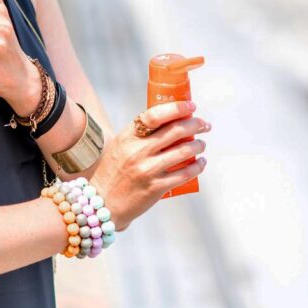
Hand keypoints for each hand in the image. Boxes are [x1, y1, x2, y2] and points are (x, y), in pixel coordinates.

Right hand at [88, 100, 210, 231]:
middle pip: (175, 131)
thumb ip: (140, 135)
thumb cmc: (113, 172)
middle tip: (204, 124)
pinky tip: (201, 163)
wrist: (103, 202)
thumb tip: (170, 122)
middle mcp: (137, 151)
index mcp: (128, 137)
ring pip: (184, 151)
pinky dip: (198, 166)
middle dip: (195, 124)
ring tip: (202, 144)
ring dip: (199, 145)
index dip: (177, 108)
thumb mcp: (120, 146)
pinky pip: (185, 174)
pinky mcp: (156, 188)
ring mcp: (147, 169)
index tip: (191, 106)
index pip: (154, 115)